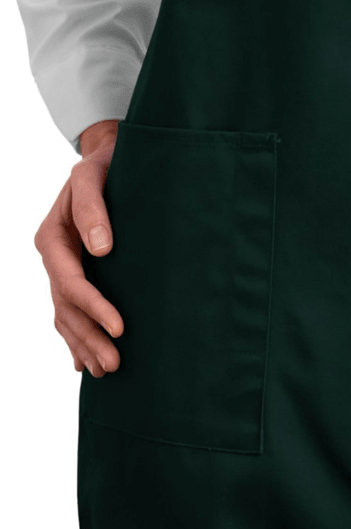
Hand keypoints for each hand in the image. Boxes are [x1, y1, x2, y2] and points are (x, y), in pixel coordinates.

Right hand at [34, 119, 123, 377]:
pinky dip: (75, 338)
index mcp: (52, 239)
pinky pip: (69, 312)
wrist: (105, 157)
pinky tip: (83, 362)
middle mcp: (53, 258)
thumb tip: (100, 248)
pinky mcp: (74, 273)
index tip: (120, 327)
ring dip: (83, 345)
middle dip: (90, 338)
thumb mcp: (93, 175)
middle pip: (67, 308)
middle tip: (115, 365)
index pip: (71, 283)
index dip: (94, 307)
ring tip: (105, 371)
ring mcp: (61, 268)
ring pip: (66, 316)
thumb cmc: (104, 164)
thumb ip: (92, 207)